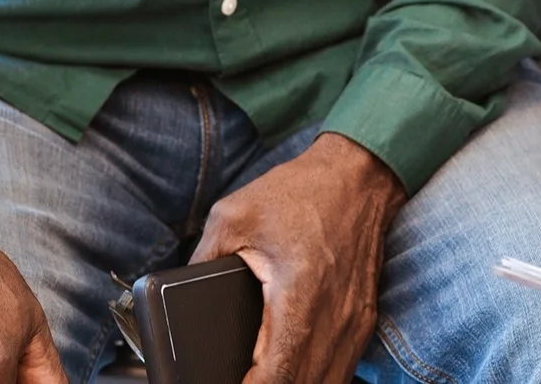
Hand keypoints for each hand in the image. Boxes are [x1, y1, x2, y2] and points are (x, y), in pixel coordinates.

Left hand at [194, 132, 407, 383]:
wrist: (359, 176)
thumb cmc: (301, 192)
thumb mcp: (235, 215)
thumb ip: (202, 258)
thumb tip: (176, 291)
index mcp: (300, 293)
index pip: (277, 373)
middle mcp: (334, 316)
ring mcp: (354, 321)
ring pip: (329, 383)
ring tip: (265, 381)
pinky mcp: (364, 319)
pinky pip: (343, 368)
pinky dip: (318, 379)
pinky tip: (296, 376)